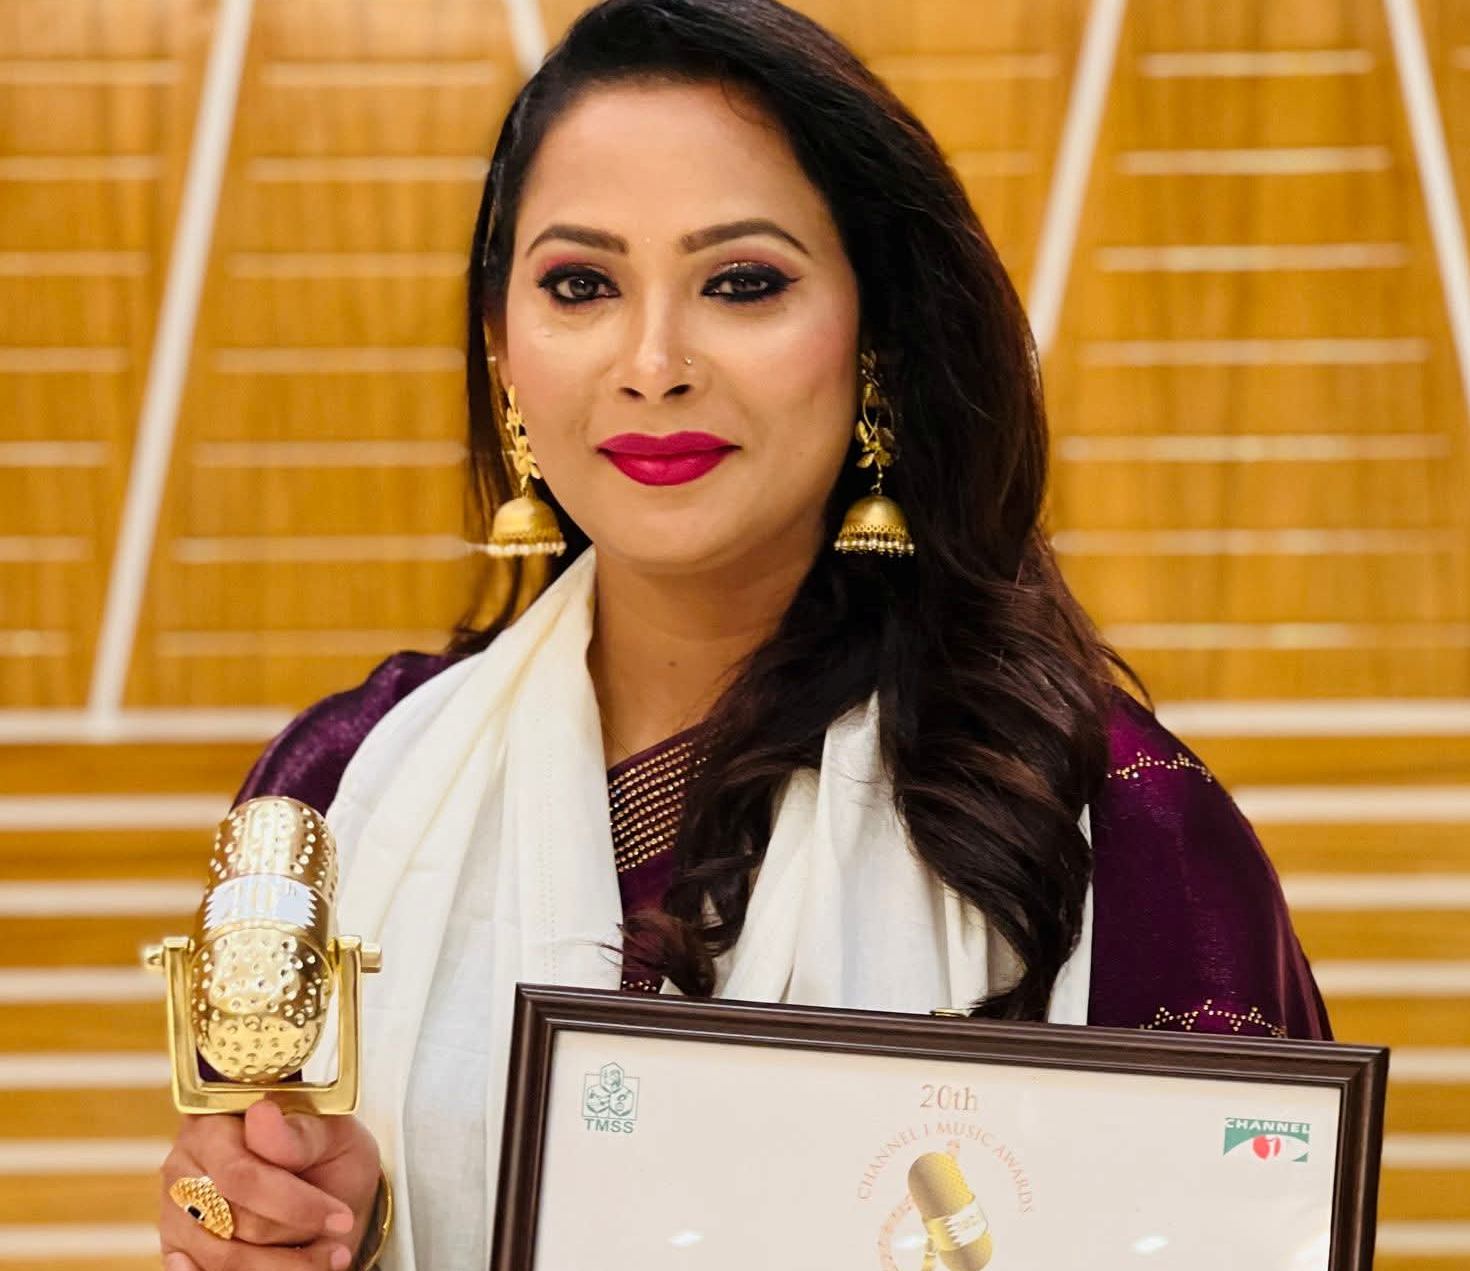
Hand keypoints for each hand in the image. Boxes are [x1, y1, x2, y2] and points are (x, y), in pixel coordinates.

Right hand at [159, 1099, 381, 1269]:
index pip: (242, 1176)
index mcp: (213, 1122)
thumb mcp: (330, 1134)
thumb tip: (261, 1114)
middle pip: (234, 1223)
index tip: (340, 1217)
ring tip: (331, 1254)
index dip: (293, 1204)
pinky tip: (293, 1268)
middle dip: (295, 1233)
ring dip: (284, 1265)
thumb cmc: (326, 1155)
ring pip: (225, 1260)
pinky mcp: (178, 1252)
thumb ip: (296, 1131)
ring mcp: (175, 1215)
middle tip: (341, 1232)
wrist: (329, 1188)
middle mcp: (182, 1169)